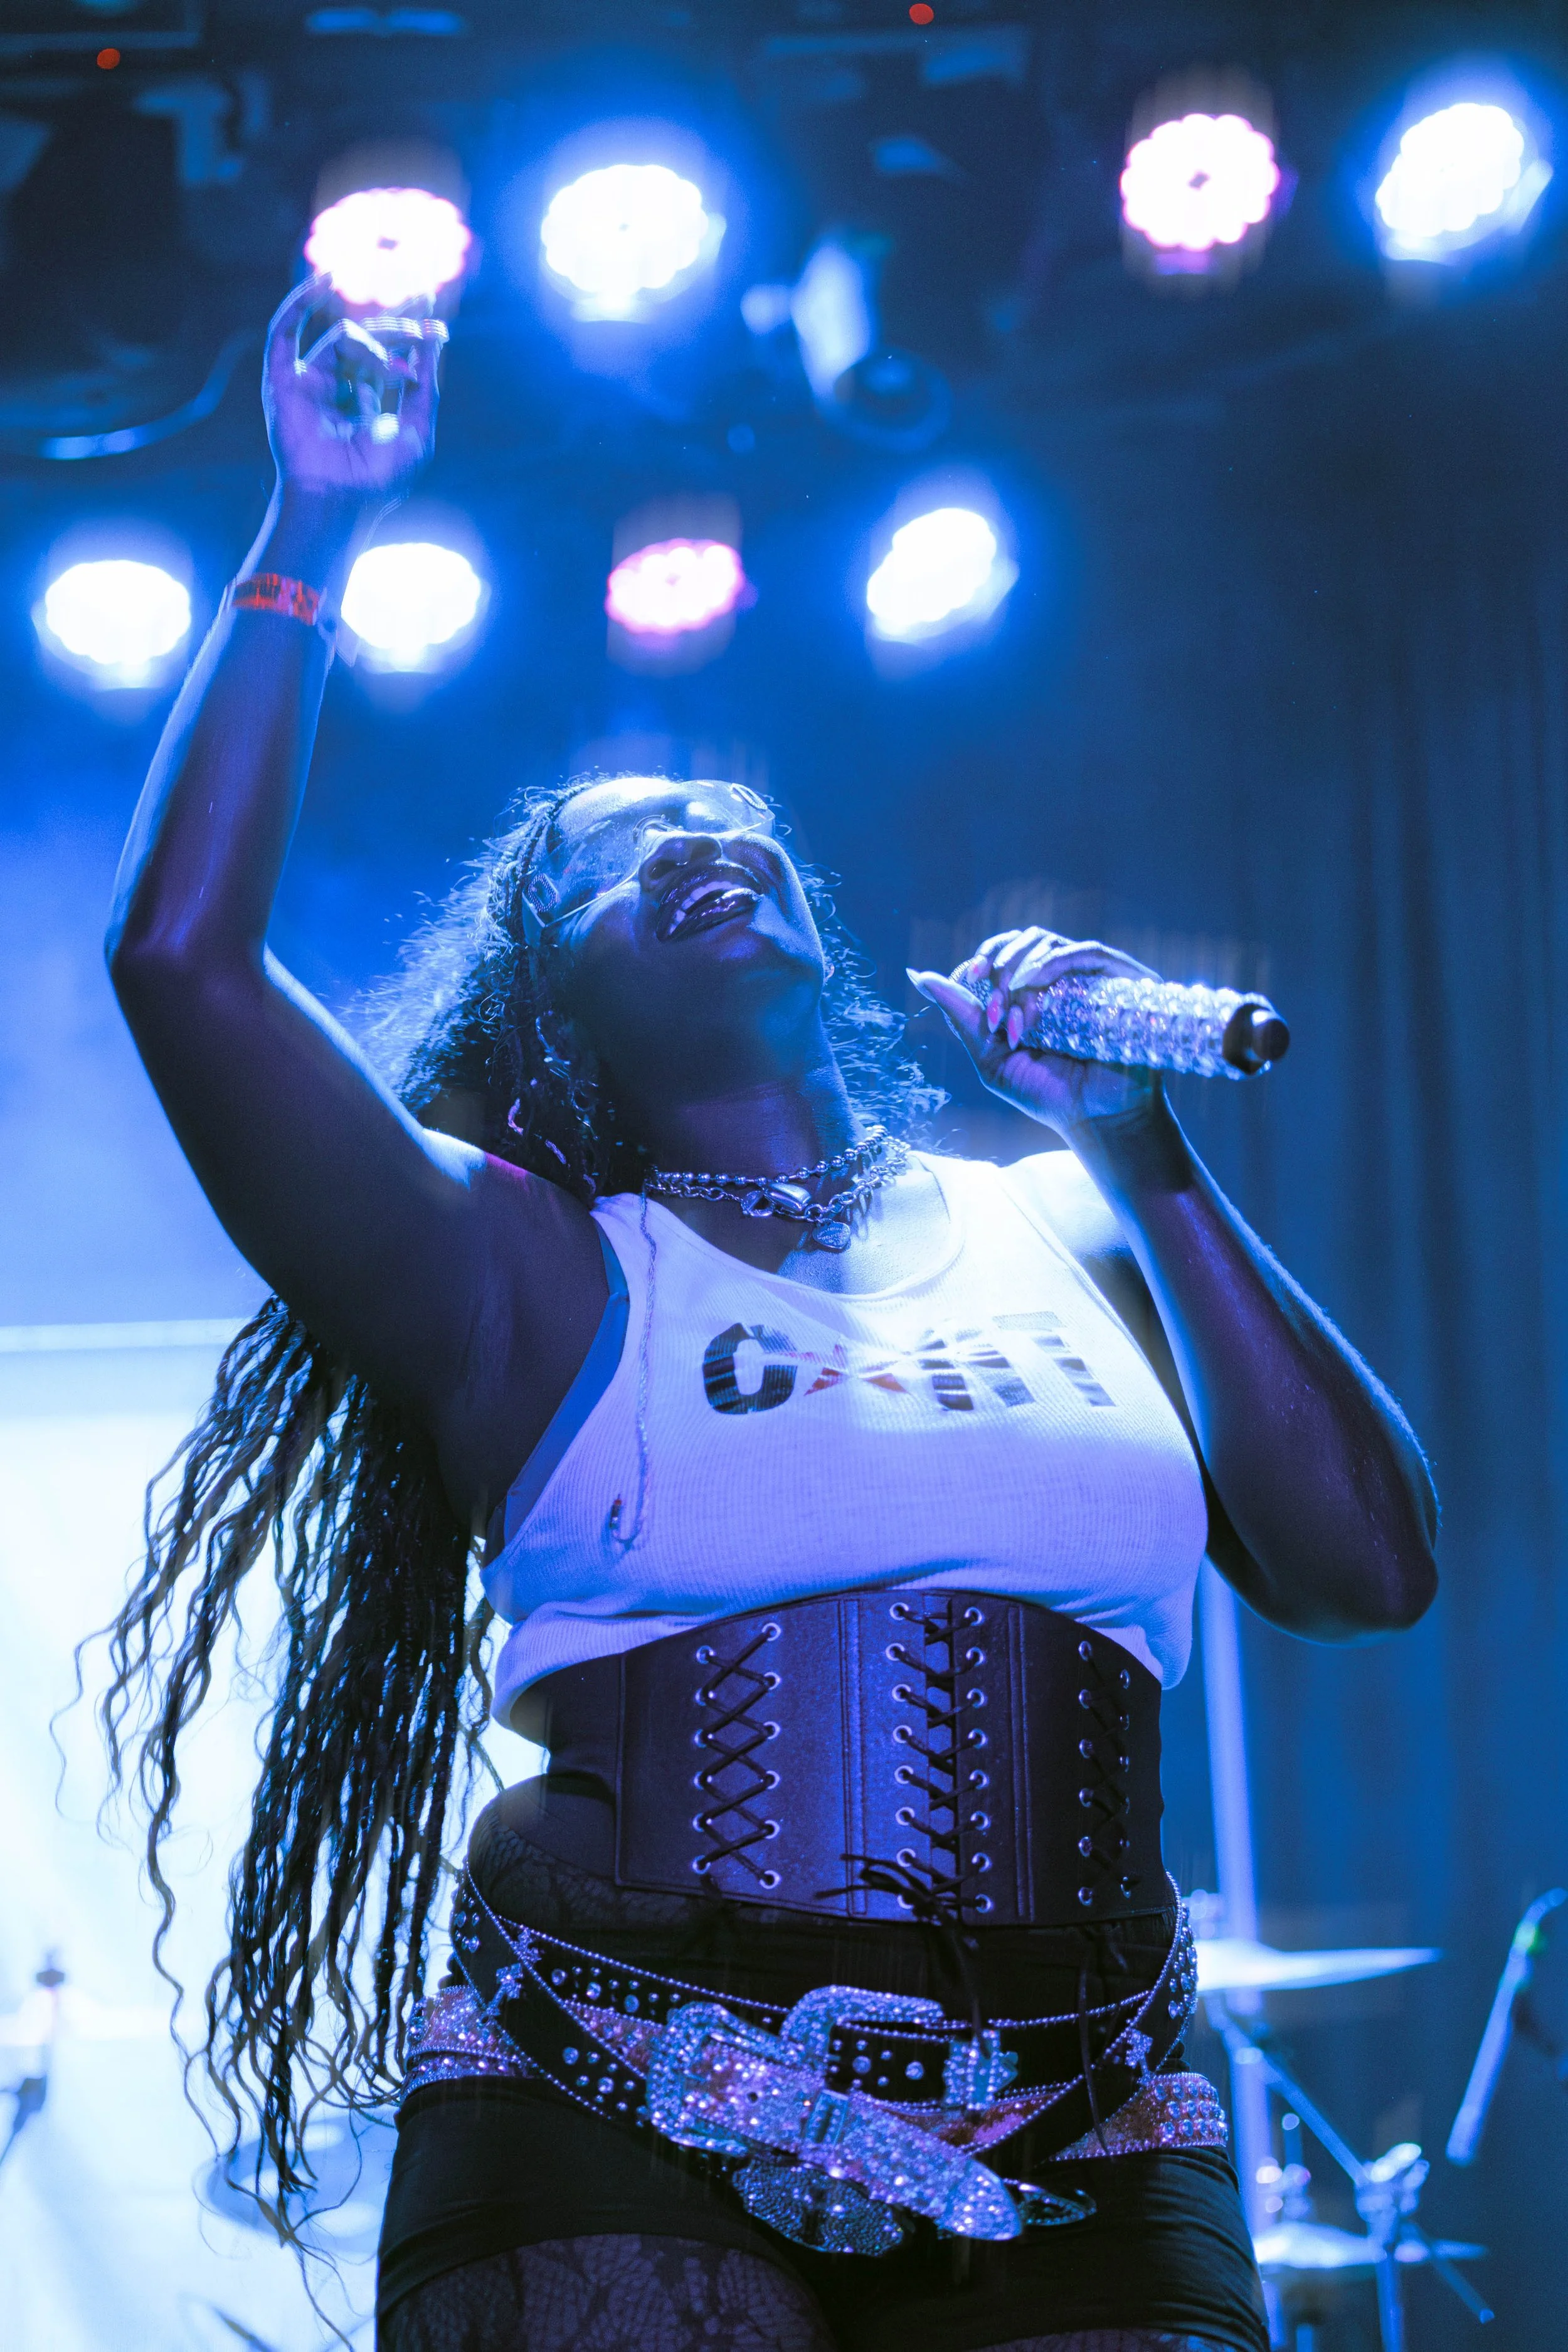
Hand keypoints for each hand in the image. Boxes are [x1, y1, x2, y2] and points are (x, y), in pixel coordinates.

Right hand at [262, 275, 442, 510]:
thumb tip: (434, 336)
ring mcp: (310, 383)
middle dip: (397, 333)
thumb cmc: (380, 477)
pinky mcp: (284, 380)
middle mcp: (338, 391)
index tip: (434, 317)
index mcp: (367, 405)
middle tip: (422, 329)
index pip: (387, 356)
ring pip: (343, 337)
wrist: (341, 497)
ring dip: (373, 346)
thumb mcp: (417, 428)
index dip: (409, 334)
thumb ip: (425, 385)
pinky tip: (326, 281)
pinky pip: (285, 331)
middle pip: (368, 341)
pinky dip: (301, 302)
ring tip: (388, 370)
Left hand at [908, 926, 1161, 1137]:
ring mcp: (1094, 979)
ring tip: (1015, 1013)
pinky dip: (1057, 960)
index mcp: (1036, 993)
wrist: (1095, 1120)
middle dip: (1001, 967)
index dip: (987, 956)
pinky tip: (1036, 982)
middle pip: (1027, 941)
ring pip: (1052, 944)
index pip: (1008, 952)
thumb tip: (918, 974)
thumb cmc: (1048, 1094)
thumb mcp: (992, 1056)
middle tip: (993, 1004)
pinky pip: (1089, 952)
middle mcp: (1065, 980)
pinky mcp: (1123, 981)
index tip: (972, 974)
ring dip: (1023, 969)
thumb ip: (962, 1016)